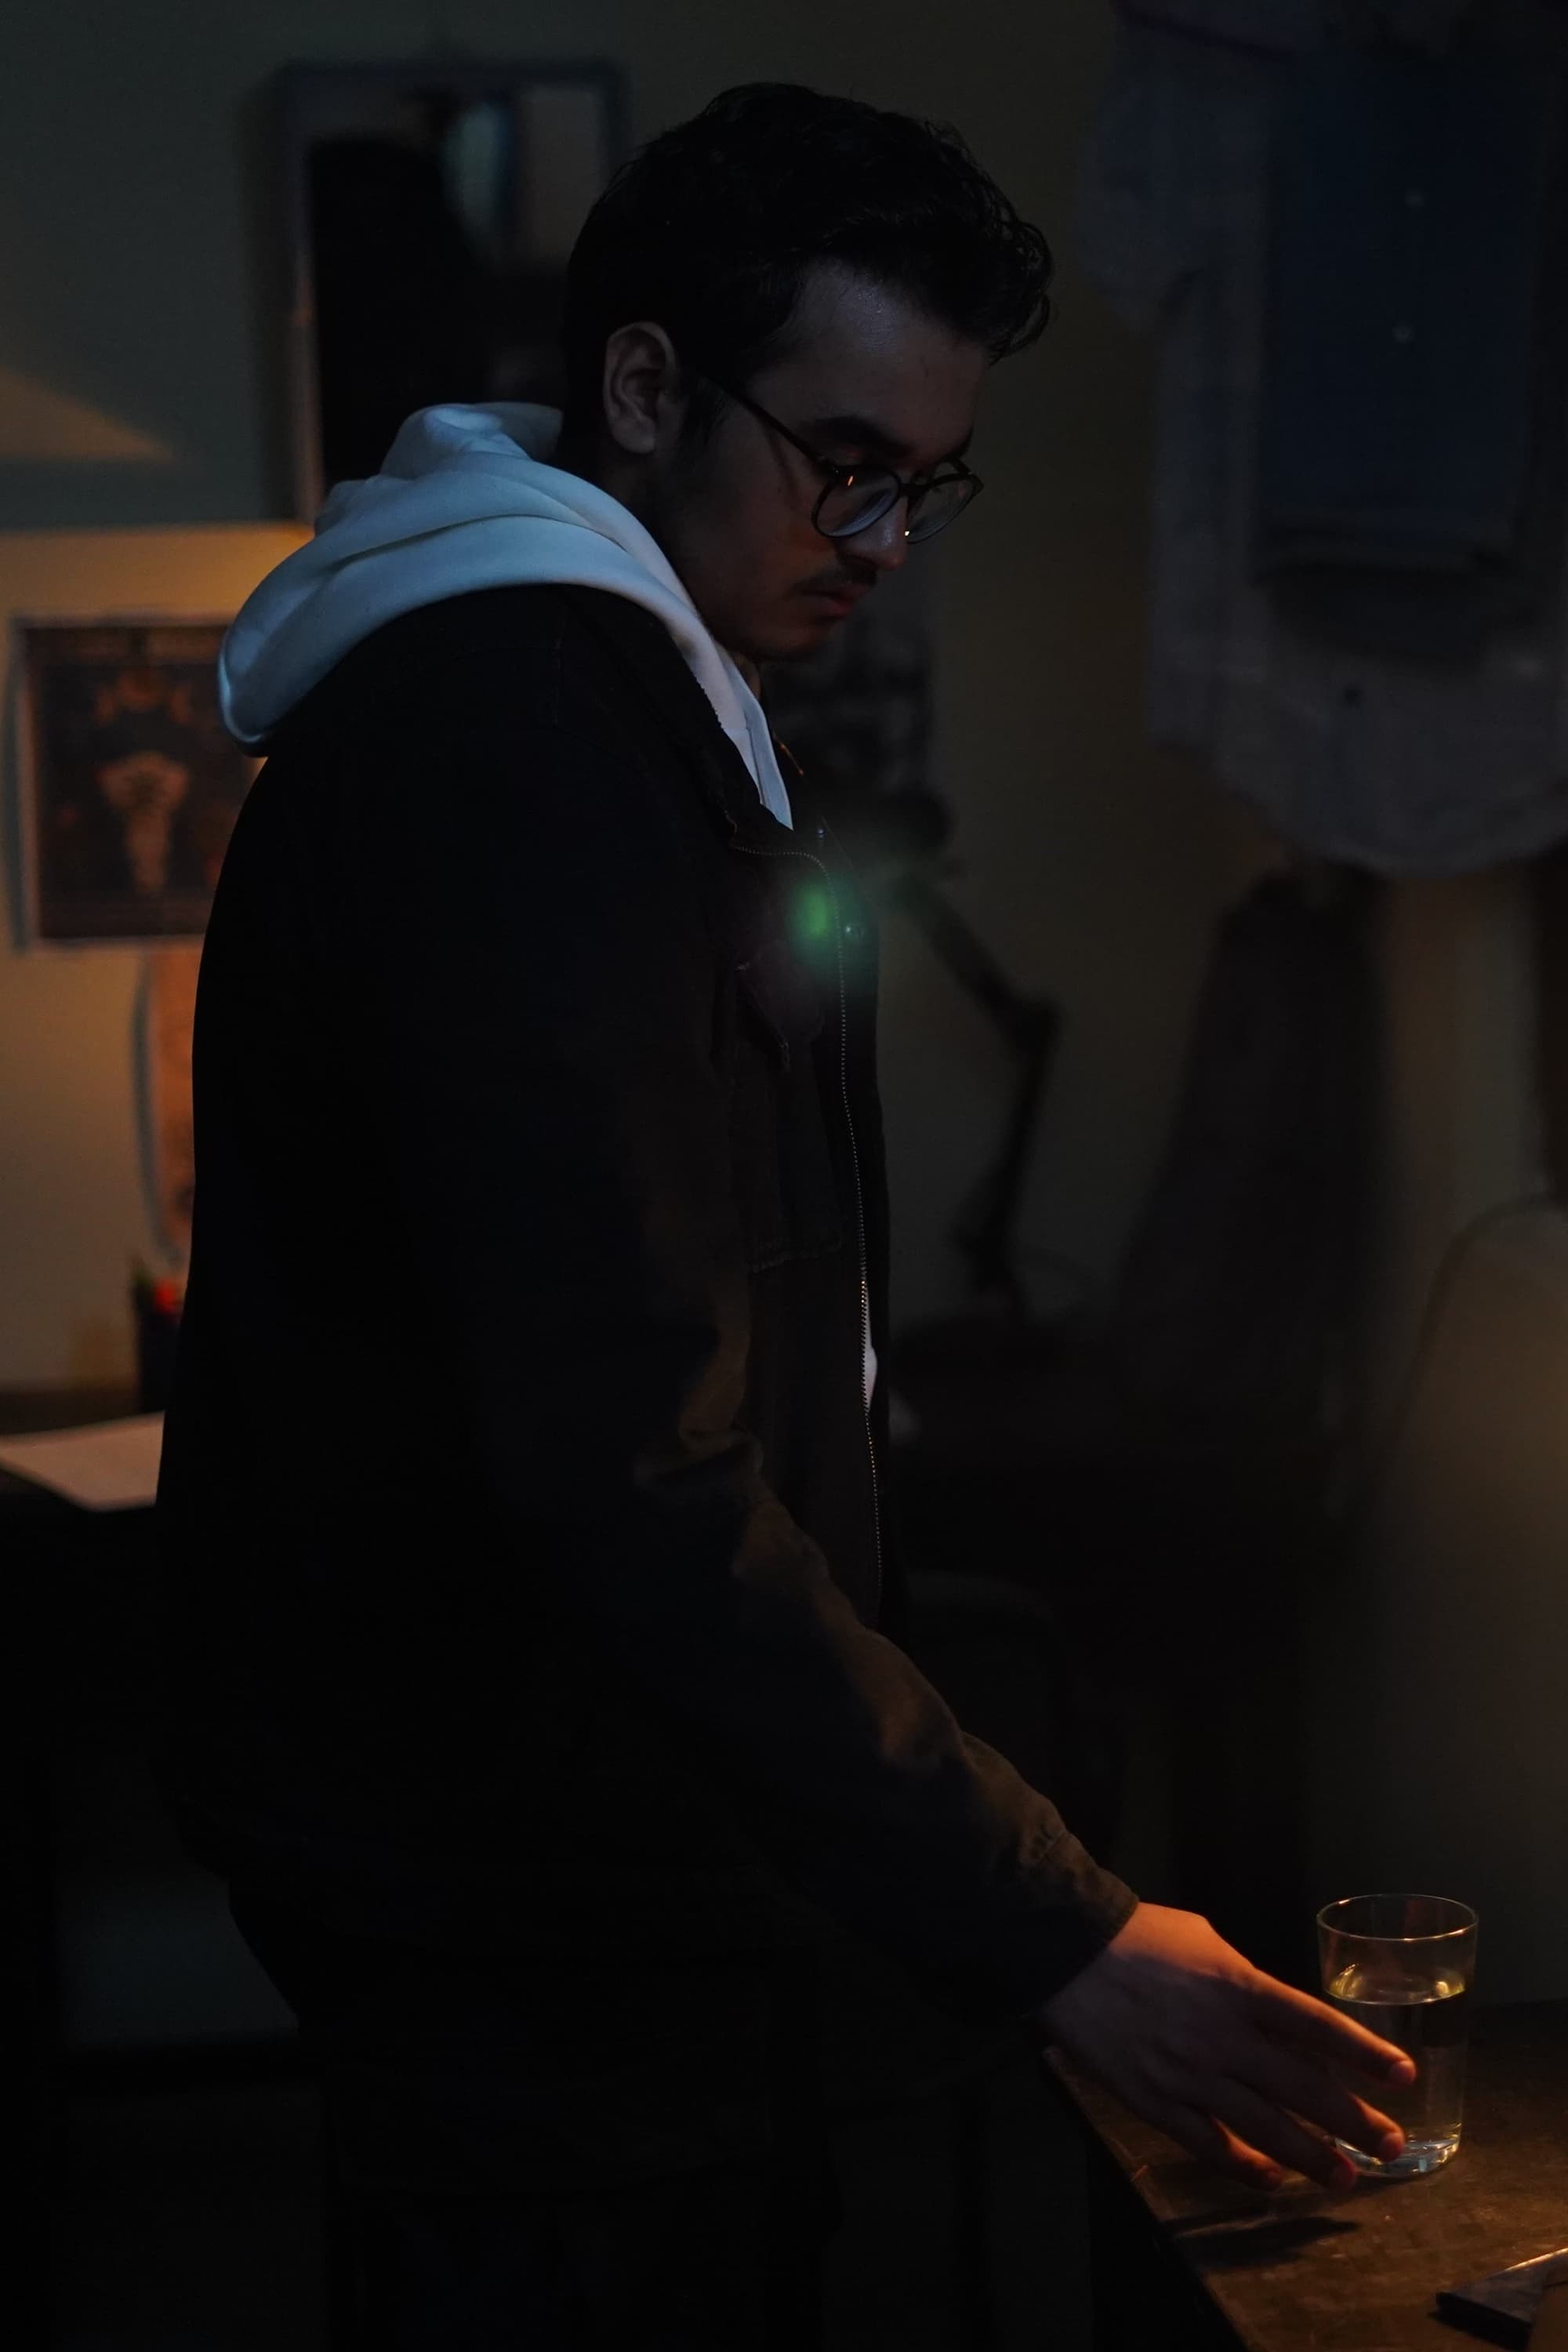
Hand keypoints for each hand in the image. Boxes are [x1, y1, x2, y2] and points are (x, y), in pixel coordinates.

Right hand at [1041, 1902, 1416, 2194]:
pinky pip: (1208, 2143)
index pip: (1316, 2025)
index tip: (1403, 2077)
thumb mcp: (1205, 1941)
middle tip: (1390, 2145)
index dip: (1364, 2054)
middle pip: (1301, 2086)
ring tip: (1343, 2177)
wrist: (1066, 1950)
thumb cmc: (1138, 1934)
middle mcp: (1223, 2036)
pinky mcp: (1154, 2100)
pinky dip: (1243, 2166)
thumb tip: (1274, 2016)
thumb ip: (1244, 1982)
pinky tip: (1271, 2180)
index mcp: (1238, 1987)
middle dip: (1352, 2120)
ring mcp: (1189, 2074)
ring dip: (1308, 2155)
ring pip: (1262, 2126)